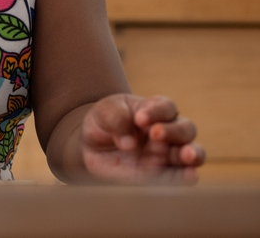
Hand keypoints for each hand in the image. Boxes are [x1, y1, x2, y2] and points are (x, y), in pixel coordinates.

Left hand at [80, 94, 204, 183]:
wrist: (93, 146)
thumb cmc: (104, 123)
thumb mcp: (104, 112)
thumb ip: (117, 119)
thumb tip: (130, 143)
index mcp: (154, 110)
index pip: (166, 107)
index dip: (156, 112)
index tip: (139, 119)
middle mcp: (167, 132)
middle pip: (186, 129)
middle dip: (174, 131)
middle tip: (155, 133)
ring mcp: (167, 154)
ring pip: (193, 153)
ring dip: (193, 154)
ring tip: (187, 155)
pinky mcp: (163, 175)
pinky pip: (181, 177)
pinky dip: (187, 177)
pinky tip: (188, 176)